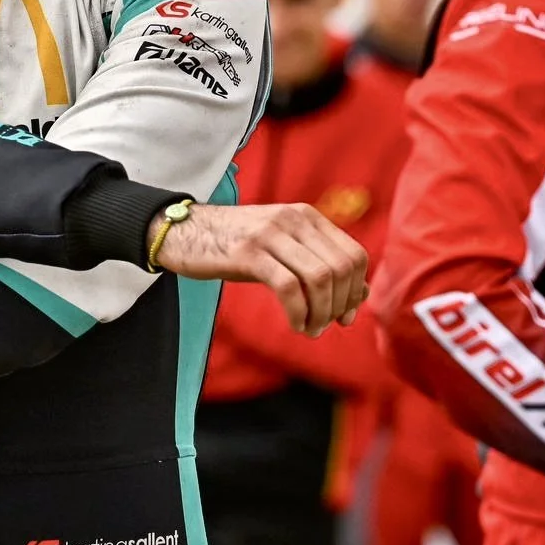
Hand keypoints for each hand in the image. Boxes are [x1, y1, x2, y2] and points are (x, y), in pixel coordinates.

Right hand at [150, 202, 368, 336]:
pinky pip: (289, 287)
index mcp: (308, 216)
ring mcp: (271, 234)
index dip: (356, 290)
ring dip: (321, 313)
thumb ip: (319, 265)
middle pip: (341, 268)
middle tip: (325, 326)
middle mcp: (294, 219)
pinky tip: (295, 324)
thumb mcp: (283, 248)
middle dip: (340, 305)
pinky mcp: (248, 253)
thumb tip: (360, 296)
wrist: (184, 232)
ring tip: (310, 329)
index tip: (344, 317)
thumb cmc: (237, 246)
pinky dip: (299, 312)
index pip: (354, 254)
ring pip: (319, 278)